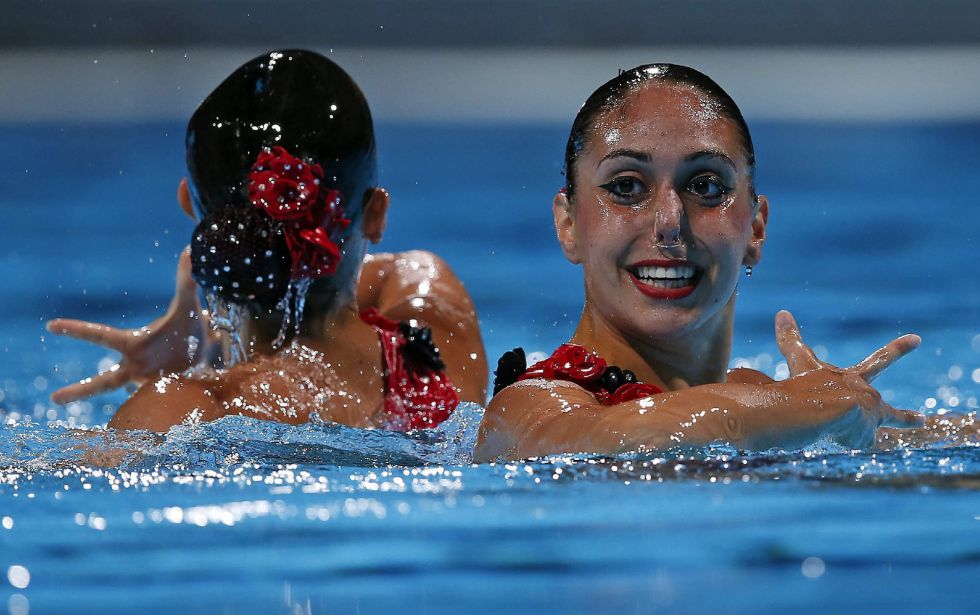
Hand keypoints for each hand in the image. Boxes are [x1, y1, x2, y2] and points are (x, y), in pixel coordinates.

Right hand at [47, 248, 207, 403]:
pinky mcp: (163, 395)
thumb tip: (189, 251)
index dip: (77, 329)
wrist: (209, 353)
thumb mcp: (187, 306)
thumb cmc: (189, 328)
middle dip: (80, 390)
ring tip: (159, 395)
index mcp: (133, 344)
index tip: (51, 326)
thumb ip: (186, 281)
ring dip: (148, 397)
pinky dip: (172, 400)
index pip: (100, 335)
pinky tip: (179, 402)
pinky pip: (163, 399)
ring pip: (138, 395)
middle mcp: (135, 366)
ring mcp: (147, 383)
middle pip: (103, 382)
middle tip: (53, 399)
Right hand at [774, 310, 924, 447]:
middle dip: (907, 418)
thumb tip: (782, 312)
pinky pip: (851, 443)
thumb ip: (791, 338)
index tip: (918, 338)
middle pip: (890, 412)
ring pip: (866, 432)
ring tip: (840, 433)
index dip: (899, 348)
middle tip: (922, 421)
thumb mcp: (799, 359)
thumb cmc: (805, 382)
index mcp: (855, 378)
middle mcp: (868, 398)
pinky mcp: (864, 438)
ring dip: (854, 433)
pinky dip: (838, 440)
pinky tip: (827, 435)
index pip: (880, 360)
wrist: (813, 409)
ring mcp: (869, 420)